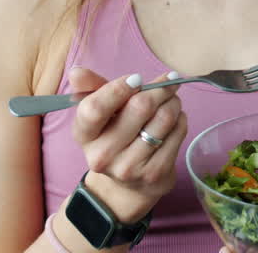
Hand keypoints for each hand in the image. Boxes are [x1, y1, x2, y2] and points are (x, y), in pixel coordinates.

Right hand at [69, 67, 186, 220]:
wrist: (129, 184)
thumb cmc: (115, 136)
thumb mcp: (100, 112)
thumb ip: (90, 88)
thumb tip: (76, 72)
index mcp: (84, 135)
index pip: (95, 108)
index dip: (118, 88)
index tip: (136, 79)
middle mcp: (102, 155)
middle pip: (139, 107)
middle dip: (159, 89)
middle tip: (167, 84)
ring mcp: (129, 167)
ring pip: (163, 118)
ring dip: (173, 102)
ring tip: (172, 100)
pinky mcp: (154, 173)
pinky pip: (177, 132)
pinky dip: (180, 119)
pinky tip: (175, 119)